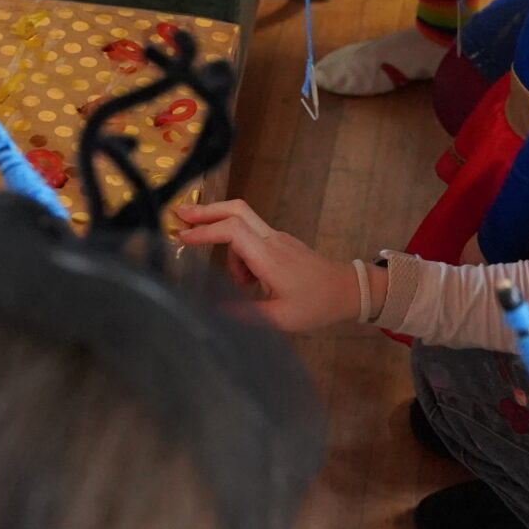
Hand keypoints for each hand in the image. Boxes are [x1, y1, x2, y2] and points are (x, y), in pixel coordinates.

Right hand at [173, 199, 358, 331]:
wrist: (348, 290)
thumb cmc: (317, 304)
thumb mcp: (282, 318)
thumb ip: (246, 314)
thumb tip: (214, 310)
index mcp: (271, 258)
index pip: (233, 231)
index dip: (205, 231)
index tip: (182, 238)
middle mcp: (272, 240)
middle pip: (236, 210)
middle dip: (206, 211)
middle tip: (179, 215)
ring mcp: (277, 238)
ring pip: (242, 224)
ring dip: (227, 245)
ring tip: (239, 285)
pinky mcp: (280, 242)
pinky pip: (251, 236)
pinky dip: (239, 250)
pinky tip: (248, 281)